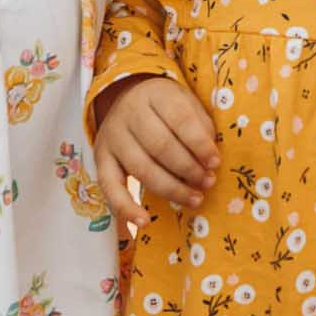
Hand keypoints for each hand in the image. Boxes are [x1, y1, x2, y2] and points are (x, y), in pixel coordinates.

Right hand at [94, 75, 218, 229]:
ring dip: (171, 189)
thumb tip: (210, 161)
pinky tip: (144, 221)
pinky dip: (126, 208)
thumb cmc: (167, 108)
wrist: (129, 100)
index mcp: (155, 94)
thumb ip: (200, 128)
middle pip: (160, 145)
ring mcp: (112, 136)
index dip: (200, 143)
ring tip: (195, 198)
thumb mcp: (186, 104)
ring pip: (141, 168)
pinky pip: (109, 187)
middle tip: (208, 182)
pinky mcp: (101, 158)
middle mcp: (129, 112)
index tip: (215, 162)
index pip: (180, 118)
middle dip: (189, 169)